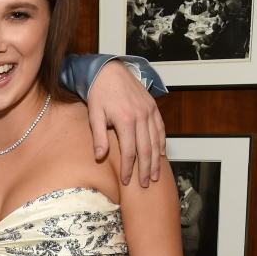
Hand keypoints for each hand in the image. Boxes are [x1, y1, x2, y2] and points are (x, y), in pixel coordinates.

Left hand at [88, 60, 165, 186]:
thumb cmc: (99, 93)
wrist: (110, 71)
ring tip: (155, 175)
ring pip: (156, 141)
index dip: (128, 168)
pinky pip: (160, 129)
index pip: (129, 152)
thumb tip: (100, 157)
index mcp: (125, 120)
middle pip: (146, 150)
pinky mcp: (153, 107)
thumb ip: (99, 136)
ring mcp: (149, 112)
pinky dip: (162, 143)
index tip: (126, 181)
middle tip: (145, 184)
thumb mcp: (94, 114)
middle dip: (146, 169)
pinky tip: (161, 154)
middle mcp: (141, 117)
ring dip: (157, 160)